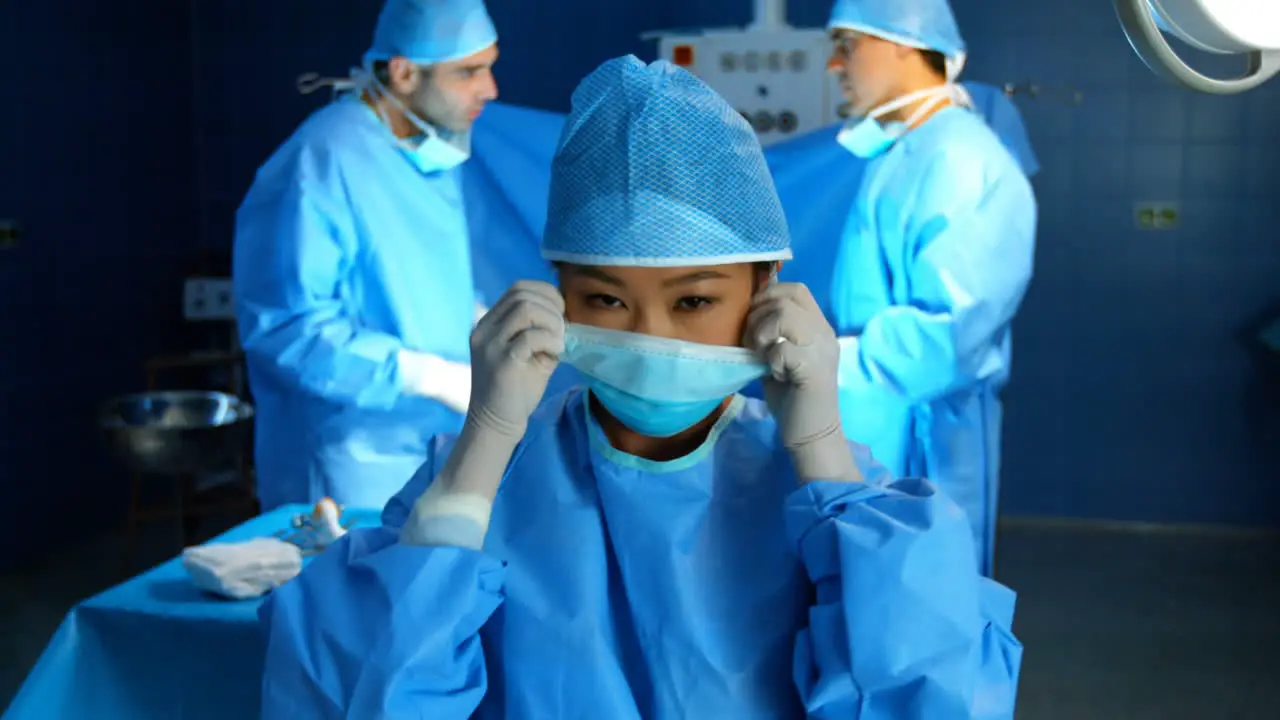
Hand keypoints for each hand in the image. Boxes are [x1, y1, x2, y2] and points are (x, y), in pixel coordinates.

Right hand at [467, 280, 564, 438]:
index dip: (545, 293)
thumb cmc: (516, 390)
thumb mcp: (529, 352)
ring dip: (551, 322)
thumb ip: (540, 330)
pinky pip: (530, 337)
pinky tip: (555, 355)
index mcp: (488, 323)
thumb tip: (565, 314)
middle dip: (551, 307)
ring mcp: (489, 344)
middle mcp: (484, 329)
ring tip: (558, 342)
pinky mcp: (501, 361)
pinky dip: (550, 341)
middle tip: (562, 331)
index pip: (517, 288)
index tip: (560, 313)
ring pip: (525, 309)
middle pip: (522, 294)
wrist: (496, 424)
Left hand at [744, 283, 841, 449]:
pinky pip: (782, 348)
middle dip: (758, 317)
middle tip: (754, 343)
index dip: (769, 295)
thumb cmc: (793, 397)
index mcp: (818, 327)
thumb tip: (747, 314)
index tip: (754, 318)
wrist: (812, 434)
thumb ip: (771, 335)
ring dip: (763, 334)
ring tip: (762, 356)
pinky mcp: (813, 369)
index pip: (797, 290)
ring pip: (784, 316)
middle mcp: (824, 333)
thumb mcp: (779, 357)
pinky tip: (775, 375)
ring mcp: (821, 349)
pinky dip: (771, 360)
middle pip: (786, 298)